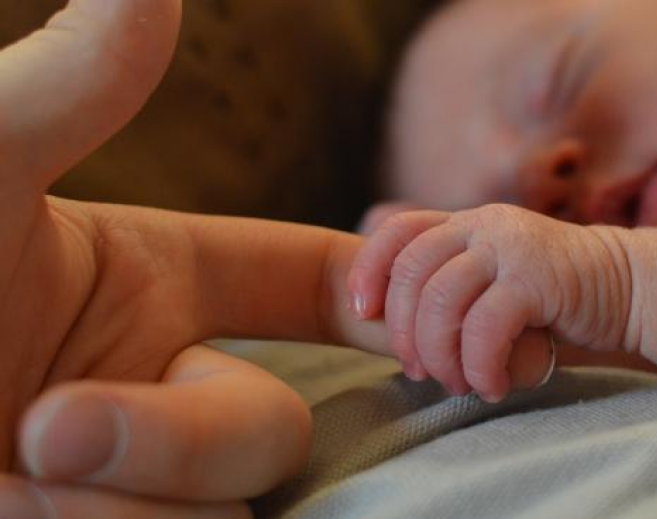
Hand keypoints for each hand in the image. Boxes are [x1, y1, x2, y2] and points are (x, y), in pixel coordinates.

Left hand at [0, 1, 330, 516]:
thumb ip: (74, 86)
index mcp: (157, 291)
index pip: (309, 286)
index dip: (380, 296)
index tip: (419, 321)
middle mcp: (161, 386)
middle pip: (272, 428)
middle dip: (180, 437)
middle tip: (50, 425)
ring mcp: (143, 479)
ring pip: (225, 511)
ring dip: (125, 503)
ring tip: (9, 477)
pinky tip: (16, 511)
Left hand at [348, 204, 634, 401]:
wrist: (629, 289)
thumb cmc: (556, 297)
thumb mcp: (498, 278)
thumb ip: (457, 284)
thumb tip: (399, 327)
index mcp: (468, 223)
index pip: (398, 231)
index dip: (369, 270)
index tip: (363, 313)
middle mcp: (484, 226)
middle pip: (411, 273)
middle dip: (405, 332)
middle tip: (420, 372)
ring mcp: (511, 247)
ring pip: (441, 301)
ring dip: (440, 355)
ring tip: (457, 384)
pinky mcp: (538, 278)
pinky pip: (484, 327)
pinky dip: (478, 365)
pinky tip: (490, 385)